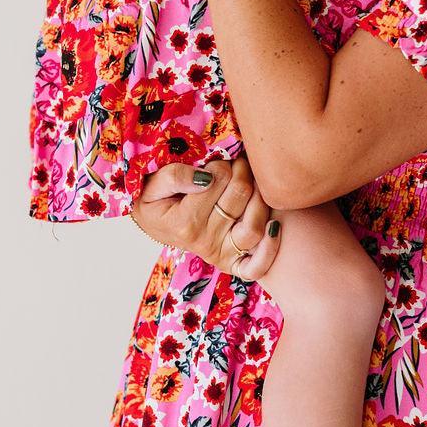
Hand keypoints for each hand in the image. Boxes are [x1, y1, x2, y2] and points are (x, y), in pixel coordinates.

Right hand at [130, 157, 280, 279]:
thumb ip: (174, 177)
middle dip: (243, 171)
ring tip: (251, 184)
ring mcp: (221, 255)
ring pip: (254, 225)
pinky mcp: (233, 264)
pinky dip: (270, 248)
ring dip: (260, 197)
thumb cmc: (155, 200)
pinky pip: (257, 266)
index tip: (218, 160)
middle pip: (241, 195)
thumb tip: (206, 177)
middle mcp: (205, 241)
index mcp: (184, 222)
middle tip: (238, 164)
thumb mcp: (152, 185)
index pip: (219, 178)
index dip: (223, 162)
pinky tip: (274, 225)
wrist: (155, 225)